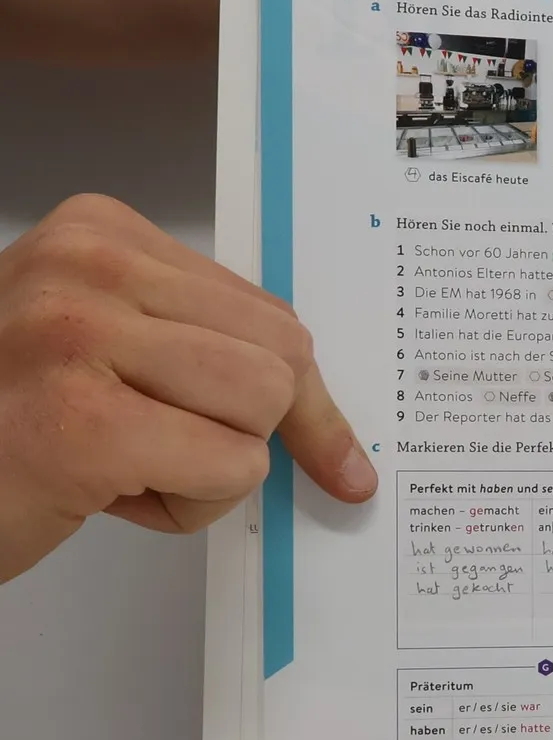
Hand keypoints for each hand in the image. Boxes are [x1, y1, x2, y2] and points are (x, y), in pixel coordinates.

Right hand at [0, 195, 373, 582]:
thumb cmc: (8, 428)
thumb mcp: (107, 357)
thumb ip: (205, 356)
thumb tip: (333, 430)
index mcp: (97, 234)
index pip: (268, 313)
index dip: (293, 394)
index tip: (321, 447)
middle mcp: (84, 266)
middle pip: (281, 357)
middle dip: (243, 430)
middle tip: (155, 450)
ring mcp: (75, 336)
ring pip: (263, 408)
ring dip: (212, 469)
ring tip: (121, 467)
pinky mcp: (80, 423)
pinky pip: (230, 467)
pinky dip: (188, 505)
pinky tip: (102, 494)